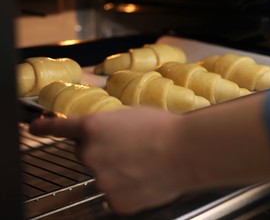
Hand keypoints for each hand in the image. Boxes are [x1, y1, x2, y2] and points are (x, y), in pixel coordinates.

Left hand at [30, 107, 186, 213]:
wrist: (187, 151)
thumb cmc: (165, 128)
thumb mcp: (131, 115)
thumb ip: (107, 125)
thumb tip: (102, 136)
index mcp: (93, 127)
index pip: (60, 127)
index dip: (45, 127)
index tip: (35, 127)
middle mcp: (90, 154)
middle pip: (85, 154)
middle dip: (101, 151)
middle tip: (128, 148)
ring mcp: (102, 180)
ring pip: (102, 175)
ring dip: (116, 170)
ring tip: (142, 162)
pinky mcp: (116, 200)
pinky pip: (115, 193)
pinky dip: (127, 188)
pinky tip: (144, 178)